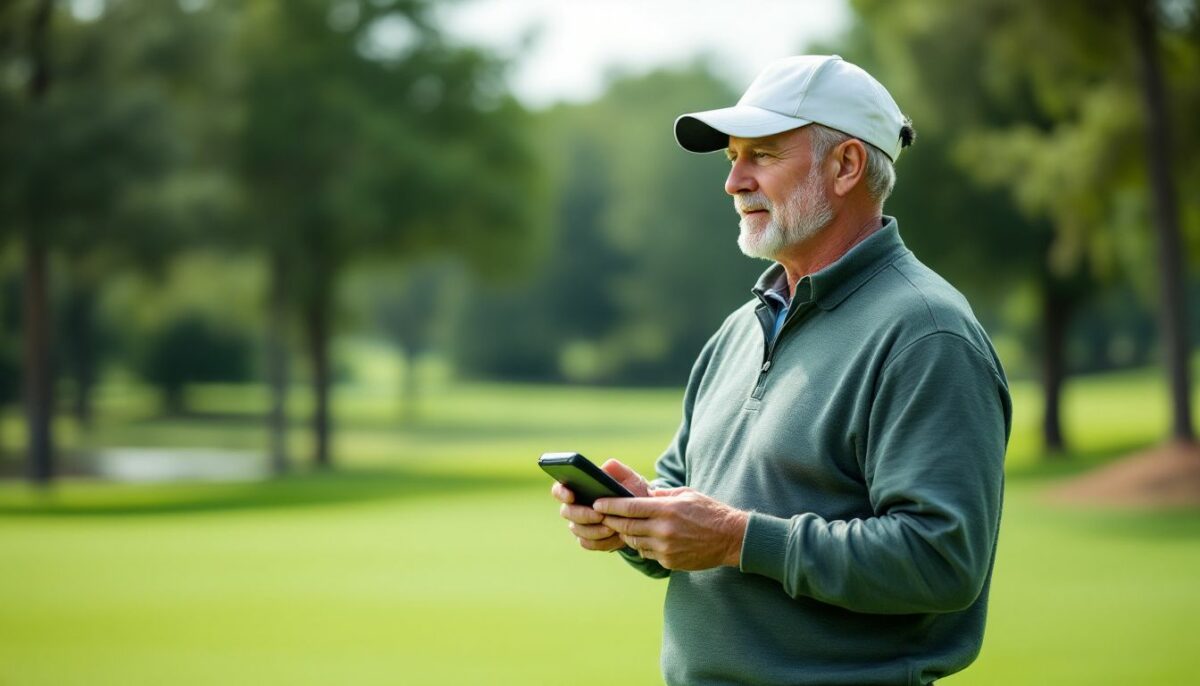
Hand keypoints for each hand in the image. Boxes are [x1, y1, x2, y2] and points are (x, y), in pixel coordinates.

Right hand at [551, 459, 650, 551]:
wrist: (643, 516)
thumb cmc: (633, 493)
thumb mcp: (631, 478)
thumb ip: (619, 470)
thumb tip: (605, 468)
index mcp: (578, 487)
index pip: (559, 488)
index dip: (561, 492)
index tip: (571, 495)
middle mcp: (574, 506)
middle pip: (567, 512)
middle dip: (583, 514)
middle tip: (600, 515)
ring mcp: (579, 524)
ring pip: (577, 530)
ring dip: (594, 530)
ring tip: (612, 528)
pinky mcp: (588, 539)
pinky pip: (587, 543)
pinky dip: (601, 541)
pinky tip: (614, 537)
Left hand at [593, 487, 748, 570]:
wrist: (731, 538)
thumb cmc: (708, 512)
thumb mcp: (686, 494)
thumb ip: (661, 495)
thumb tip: (641, 494)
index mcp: (666, 509)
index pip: (629, 507)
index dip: (609, 505)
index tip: (596, 503)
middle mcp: (663, 529)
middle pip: (626, 526)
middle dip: (611, 521)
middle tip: (601, 516)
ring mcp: (666, 547)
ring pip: (634, 542)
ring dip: (626, 534)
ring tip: (622, 527)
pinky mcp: (669, 561)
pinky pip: (647, 553)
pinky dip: (643, 546)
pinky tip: (645, 539)